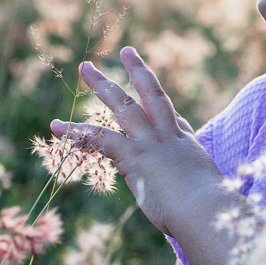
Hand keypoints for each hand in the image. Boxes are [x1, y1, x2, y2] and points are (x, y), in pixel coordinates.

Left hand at [50, 47, 222, 237]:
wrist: (205, 210)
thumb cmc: (210, 213)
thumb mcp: (208, 198)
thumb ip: (196, 196)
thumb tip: (192, 213)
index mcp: (188, 146)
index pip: (174, 120)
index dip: (164, 109)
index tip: (156, 96)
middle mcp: (169, 137)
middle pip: (151, 94)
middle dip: (138, 71)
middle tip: (126, 51)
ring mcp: (150, 142)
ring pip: (123, 104)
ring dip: (101, 84)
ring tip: (84, 67)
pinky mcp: (133, 156)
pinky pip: (99, 139)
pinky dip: (76, 132)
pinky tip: (56, 125)